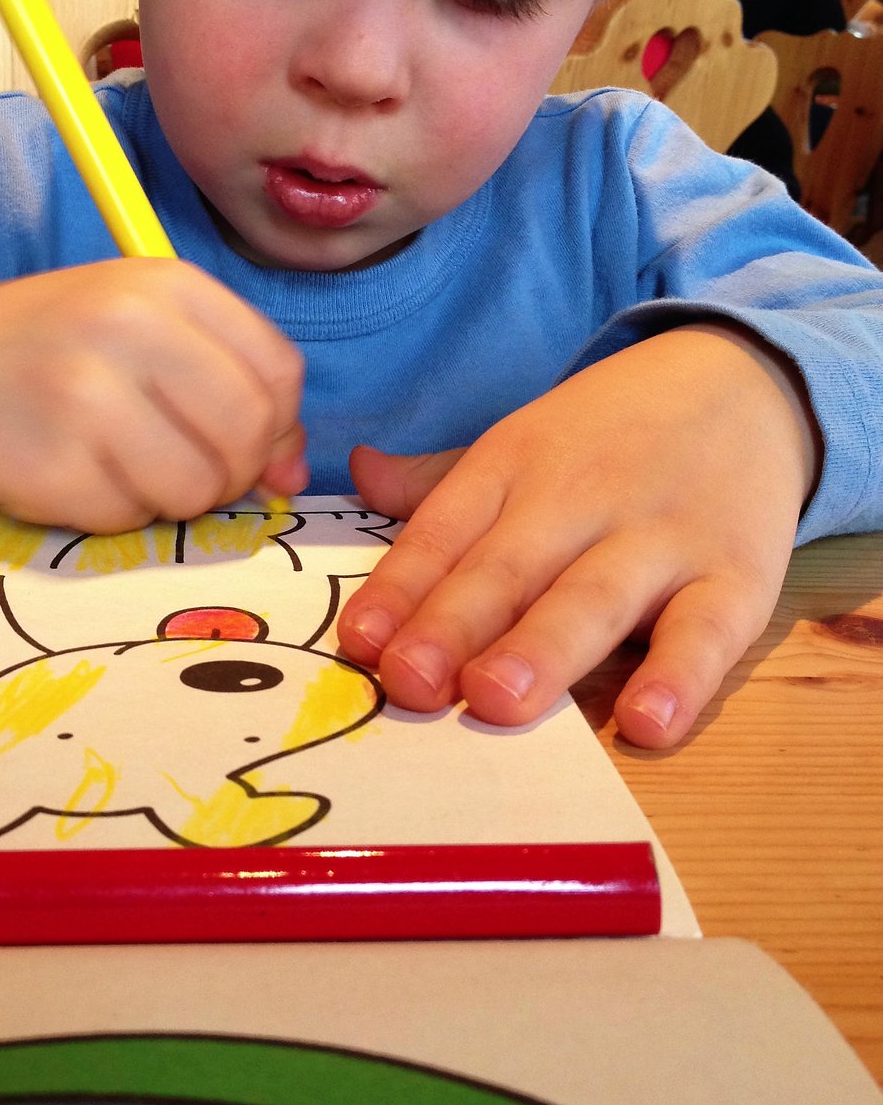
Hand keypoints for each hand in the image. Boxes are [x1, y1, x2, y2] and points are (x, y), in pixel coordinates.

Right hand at [0, 259, 306, 530]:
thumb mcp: (139, 325)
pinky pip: (132, 519)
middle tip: (192, 470)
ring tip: (132, 471)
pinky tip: (83, 477)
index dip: (277, 423)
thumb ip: (226, 381)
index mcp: (163, 282)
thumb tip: (292, 474)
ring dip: (177, 500)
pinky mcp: (52, 467)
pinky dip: (120, 514)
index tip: (246, 440)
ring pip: (197, 488)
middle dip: (234, 472)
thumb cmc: (47, 345)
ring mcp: (87, 399)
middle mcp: (128, 330)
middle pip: (246, 433)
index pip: (277, 371)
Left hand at [337, 324, 819, 748]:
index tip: (359, 644)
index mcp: (513, 464)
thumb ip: (439, 480)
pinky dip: (680, 678)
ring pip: (594, 598)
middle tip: (408, 682)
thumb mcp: (522, 443)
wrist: (746, 382)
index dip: (400, 588)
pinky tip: (647, 723)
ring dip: (543, 650)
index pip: (444, 531)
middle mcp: (580, 499)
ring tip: (495, 700)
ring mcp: (660, 539)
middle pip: (508, 568)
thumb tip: (360, 474)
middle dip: (454, 625)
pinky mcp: (737, 576)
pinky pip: (706, 631)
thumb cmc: (609, 435)